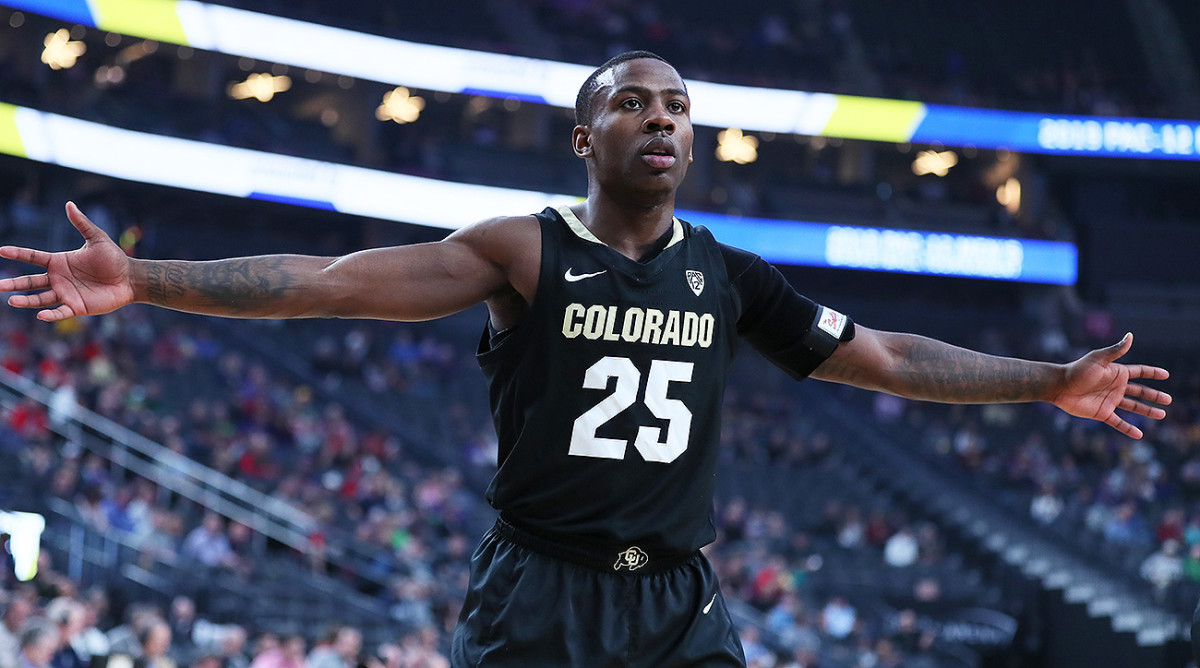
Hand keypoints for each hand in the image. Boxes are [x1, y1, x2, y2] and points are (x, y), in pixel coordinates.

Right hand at [0, 202, 133, 320]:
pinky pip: (60, 312)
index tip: (1, 250)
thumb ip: (82, 223)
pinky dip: (51, 315)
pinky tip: (40, 316)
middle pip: (31, 281)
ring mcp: (66, 293)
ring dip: (26, 300)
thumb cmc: (113, 258)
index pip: (33, 257)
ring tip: (11, 300)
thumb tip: (69, 204)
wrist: (129, 278)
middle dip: (14, 284)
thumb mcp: (97, 238)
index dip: (18, 254)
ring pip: (40, 298)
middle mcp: (58, 279)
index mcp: (59, 262)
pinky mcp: (76, 307)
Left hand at [1051, 333, 1170, 438]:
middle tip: (1169, 400)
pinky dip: (1128, 429)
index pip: (1140, 372)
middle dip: (1154, 396)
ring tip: (1162, 415)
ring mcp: (1110, 400)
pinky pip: (1118, 422)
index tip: (1166, 375)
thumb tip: (1130, 336)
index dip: (1152, 373)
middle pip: (1140, 392)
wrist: (1059, 386)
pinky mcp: (1102, 413)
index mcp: (1117, 373)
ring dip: (1147, 411)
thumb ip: (1116, 350)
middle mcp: (1115, 387)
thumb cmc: (1078, 371)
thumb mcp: (1099, 359)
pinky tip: (1140, 435)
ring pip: (1133, 407)